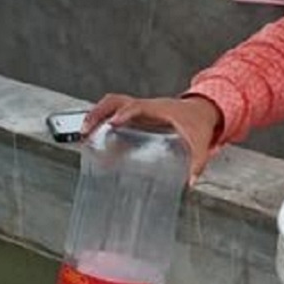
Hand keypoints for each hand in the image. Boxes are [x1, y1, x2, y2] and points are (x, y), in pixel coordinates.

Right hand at [82, 94, 221, 184]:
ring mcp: (138, 110)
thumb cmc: (197, 123)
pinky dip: (100, 123)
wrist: (200, 110)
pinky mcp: (134, 116)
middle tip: (86, 130)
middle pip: (115, 101)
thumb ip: (197, 162)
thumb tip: (191, 183)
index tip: (113, 123)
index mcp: (160, 109)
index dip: (124, 113)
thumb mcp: (200, 142)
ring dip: (95, 116)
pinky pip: (113, 114)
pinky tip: (92, 138)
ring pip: (110, 105)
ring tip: (83, 134)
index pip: (138, 106)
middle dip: (98, 113)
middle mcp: (145, 106)